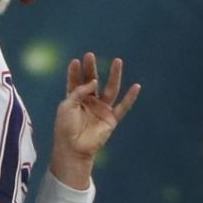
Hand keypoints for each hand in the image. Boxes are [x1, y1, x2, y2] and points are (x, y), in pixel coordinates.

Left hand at [50, 52, 140, 188]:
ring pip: (110, 89)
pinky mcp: (111, 119)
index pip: (75, 81)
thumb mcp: (67, 105)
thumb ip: (78, 91)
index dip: (75, 71)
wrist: (73, 148)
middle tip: (90, 54)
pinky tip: (137, 86)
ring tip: (117, 61)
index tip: (76, 61)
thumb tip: (93, 81)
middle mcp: (89, 101)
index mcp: (74, 98)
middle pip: (92, 80)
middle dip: (91, 68)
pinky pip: (123, 106)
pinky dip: (130, 97)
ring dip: (114, 75)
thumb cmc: (65, 127)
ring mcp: (101, 109)